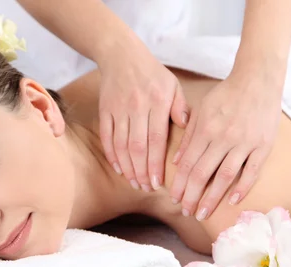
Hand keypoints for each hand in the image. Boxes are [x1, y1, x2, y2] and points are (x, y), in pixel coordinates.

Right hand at [98, 44, 188, 190]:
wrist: (121, 55)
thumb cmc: (153, 73)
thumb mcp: (173, 85)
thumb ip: (180, 107)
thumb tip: (186, 127)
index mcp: (156, 102)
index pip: (156, 140)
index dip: (156, 165)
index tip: (158, 183)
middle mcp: (136, 107)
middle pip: (137, 147)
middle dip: (141, 172)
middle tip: (146, 188)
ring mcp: (118, 109)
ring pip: (121, 145)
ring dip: (127, 168)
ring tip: (134, 183)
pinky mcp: (104, 110)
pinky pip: (107, 137)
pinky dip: (111, 155)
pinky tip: (118, 169)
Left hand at [170, 70, 282, 219]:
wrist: (258, 79)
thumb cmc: (226, 94)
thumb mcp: (201, 110)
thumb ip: (189, 135)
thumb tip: (176, 162)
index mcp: (205, 129)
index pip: (188, 164)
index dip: (180, 185)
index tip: (175, 200)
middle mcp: (223, 138)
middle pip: (203, 174)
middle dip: (192, 197)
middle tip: (187, 213)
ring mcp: (245, 143)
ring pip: (225, 177)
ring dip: (212, 198)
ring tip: (204, 213)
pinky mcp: (263, 145)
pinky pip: (252, 171)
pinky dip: (242, 187)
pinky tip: (232, 201)